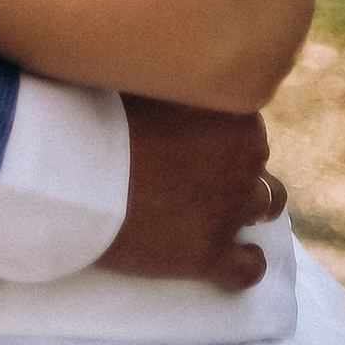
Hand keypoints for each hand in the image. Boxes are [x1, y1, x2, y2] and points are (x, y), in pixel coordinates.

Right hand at [96, 94, 284, 292]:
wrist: (78, 176)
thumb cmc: (102, 117)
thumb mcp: (145, 86)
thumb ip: (171, 85)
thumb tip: (168, 76)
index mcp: (231, 115)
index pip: (244, 119)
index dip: (220, 129)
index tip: (196, 134)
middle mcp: (244, 161)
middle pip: (257, 161)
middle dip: (236, 165)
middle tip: (200, 169)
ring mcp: (229, 211)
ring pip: (266, 207)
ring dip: (245, 206)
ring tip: (220, 208)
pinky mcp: (210, 256)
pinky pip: (247, 268)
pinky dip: (246, 264)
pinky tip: (241, 260)